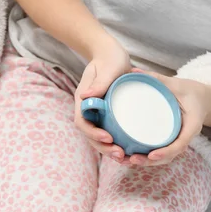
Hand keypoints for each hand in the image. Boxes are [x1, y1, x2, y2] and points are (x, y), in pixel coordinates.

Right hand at [74, 38, 131, 158]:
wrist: (110, 54)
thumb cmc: (109, 58)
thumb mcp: (107, 68)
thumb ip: (98, 82)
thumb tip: (86, 96)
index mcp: (83, 99)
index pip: (82, 122)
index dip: (93, 133)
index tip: (108, 138)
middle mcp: (88, 109)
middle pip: (90, 135)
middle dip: (103, 148)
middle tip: (121, 154)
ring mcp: (97, 113)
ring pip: (98, 137)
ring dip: (109, 150)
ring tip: (125, 158)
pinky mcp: (107, 115)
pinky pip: (108, 132)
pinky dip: (116, 144)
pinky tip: (128, 151)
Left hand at [124, 68, 210, 165]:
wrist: (203, 99)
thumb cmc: (190, 91)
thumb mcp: (177, 84)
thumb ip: (156, 78)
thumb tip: (133, 71)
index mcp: (192, 125)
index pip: (180, 143)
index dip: (166, 152)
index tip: (152, 155)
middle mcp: (185, 136)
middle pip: (168, 156)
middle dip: (150, 161)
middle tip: (132, 159)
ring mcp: (178, 140)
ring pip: (164, 158)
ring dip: (146, 162)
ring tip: (127, 161)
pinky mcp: (171, 141)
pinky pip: (161, 153)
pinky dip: (147, 158)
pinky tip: (130, 158)